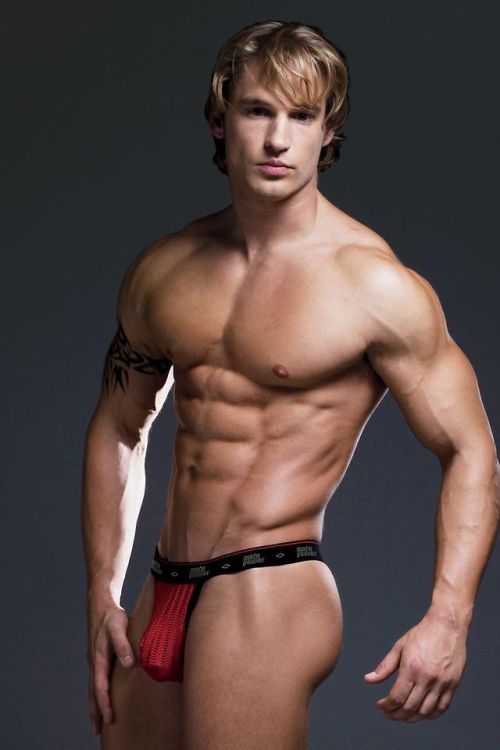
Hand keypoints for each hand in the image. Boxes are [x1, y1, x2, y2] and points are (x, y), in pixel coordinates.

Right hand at [87, 603, 134, 734]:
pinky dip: (97, 693)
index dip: (104, 703)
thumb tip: (128, 664)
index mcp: (98, 658)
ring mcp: (95, 660)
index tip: (108, 719)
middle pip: (93, 692)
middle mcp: (94, 662)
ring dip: (95, 704)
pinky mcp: (98, 657)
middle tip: (97, 731)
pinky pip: (97, 680)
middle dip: (96, 711)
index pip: (100, 687)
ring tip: (98, 722)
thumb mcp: (118, 627)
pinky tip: (102, 697)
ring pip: (93, 687)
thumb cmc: (111, 616)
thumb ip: (123, 645)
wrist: (100, 603)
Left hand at [363, 610, 467, 721]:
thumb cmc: (423, 634)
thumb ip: (384, 667)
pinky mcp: (453, 685)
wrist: (447, 625)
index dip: (386, 706)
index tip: (381, 705)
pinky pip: (441, 708)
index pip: (397, 697)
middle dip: (396, 715)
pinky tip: (420, 713)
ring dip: (411, 718)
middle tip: (389, 713)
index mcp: (411, 668)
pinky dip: (429, 715)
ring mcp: (441, 683)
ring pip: (425, 712)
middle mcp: (427, 678)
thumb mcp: (399, 647)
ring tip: (402, 715)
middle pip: (409, 708)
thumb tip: (368, 680)